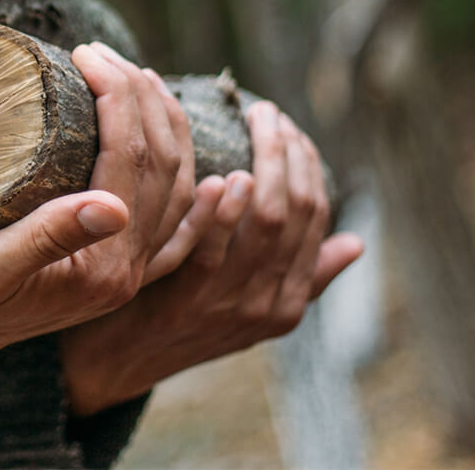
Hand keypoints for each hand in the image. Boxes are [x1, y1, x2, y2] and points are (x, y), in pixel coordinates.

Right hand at [0, 41, 203, 415]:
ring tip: (141, 79)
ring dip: (167, 129)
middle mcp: (125, 273)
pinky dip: (189, 193)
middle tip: (103, 53)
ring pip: (173, 189)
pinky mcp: (107, 269)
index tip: (84, 54)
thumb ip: (48, 237)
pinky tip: (200, 174)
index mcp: (102, 269)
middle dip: (141, 99)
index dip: (117, 98)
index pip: (130, 162)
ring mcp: (122, 272)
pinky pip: (170, 227)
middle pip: (162, 167)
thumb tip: (114, 207)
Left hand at [58, 101, 363, 417]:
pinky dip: (223, 209)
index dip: (308, 166)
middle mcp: (268, 305)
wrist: (118, 363)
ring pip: (266, 223)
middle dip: (288, 153)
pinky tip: (222, 176)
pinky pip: (213, 248)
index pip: (316, 218)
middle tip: (269, 111)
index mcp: (289, 301)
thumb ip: (299, 275)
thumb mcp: (248, 304)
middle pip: (296, 212)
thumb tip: (356, 244)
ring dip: (264, 164)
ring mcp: (229, 305)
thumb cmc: (181, 315)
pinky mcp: (187, 302)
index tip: (292, 128)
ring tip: (255, 124)